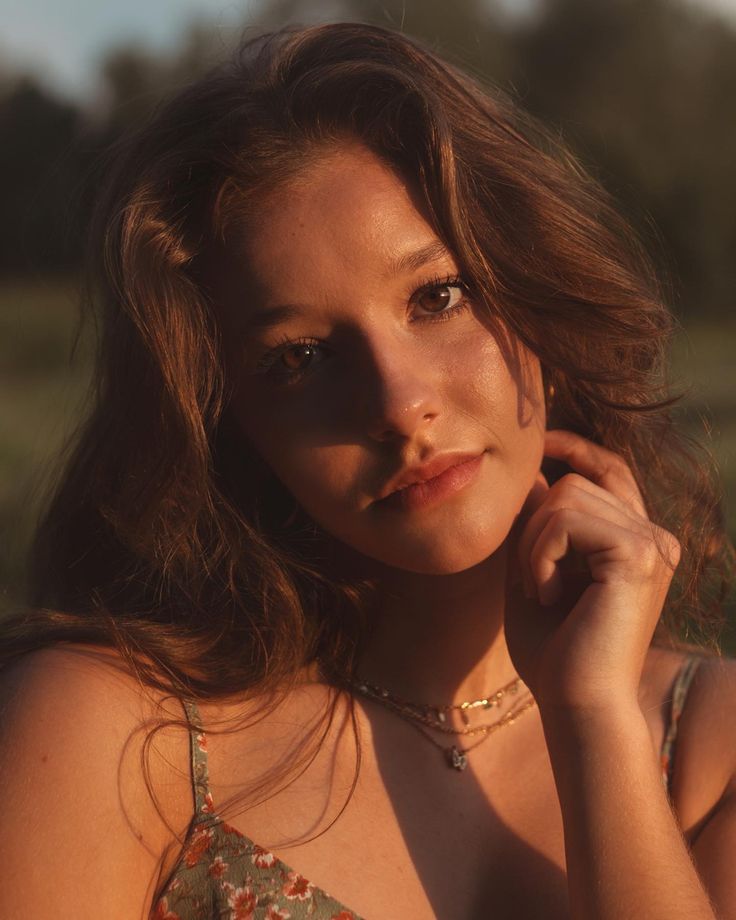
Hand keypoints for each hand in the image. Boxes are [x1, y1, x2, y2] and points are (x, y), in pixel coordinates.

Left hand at [504, 429, 679, 713]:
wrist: (576, 703)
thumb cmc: (553, 650)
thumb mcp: (534, 573)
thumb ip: (535, 525)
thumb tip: (534, 472)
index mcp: (636, 542)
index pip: (610, 471)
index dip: (575, 448)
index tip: (540, 445)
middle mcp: (653, 538)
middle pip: (580, 480)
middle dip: (535, 524)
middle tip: (530, 581)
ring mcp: (651, 544)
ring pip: (567, 496)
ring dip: (533, 544)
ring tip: (538, 591)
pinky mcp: (637, 554)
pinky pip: (565, 518)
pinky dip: (539, 554)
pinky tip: (546, 595)